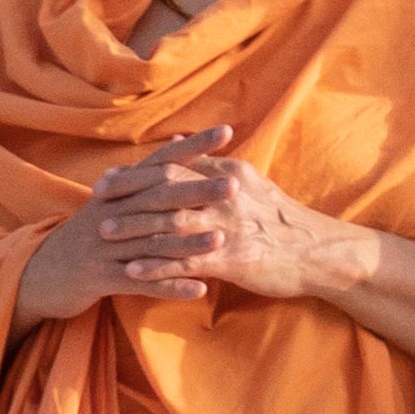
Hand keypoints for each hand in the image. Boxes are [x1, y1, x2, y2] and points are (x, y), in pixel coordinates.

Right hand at [13, 127, 232, 328]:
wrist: (36, 274)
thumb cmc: (88, 235)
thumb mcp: (111, 203)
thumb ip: (145, 178)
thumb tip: (179, 141)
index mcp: (117, 191)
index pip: (159, 161)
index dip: (191, 146)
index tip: (227, 131)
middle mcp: (110, 213)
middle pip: (158, 198)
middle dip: (197, 191)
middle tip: (234, 185)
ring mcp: (103, 247)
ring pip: (151, 242)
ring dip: (189, 243)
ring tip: (223, 239)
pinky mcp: (98, 279)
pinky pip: (140, 283)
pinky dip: (170, 287)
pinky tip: (201, 290)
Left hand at [103, 128, 368, 302]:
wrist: (319, 252)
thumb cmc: (280, 220)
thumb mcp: (252, 184)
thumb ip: (214, 165)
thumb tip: (178, 143)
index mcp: (233, 175)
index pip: (178, 165)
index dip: (138, 171)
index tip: (107, 178)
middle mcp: (230, 196)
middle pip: (170, 188)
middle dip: (129, 192)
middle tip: (95, 198)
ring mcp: (232, 228)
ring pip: (174, 223)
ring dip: (136, 227)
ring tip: (105, 232)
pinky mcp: (234, 259)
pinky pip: (187, 261)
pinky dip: (157, 265)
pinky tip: (132, 271)